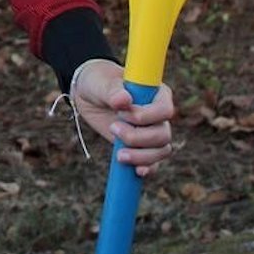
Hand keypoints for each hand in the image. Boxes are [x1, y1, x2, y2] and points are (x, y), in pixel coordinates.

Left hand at [69, 59, 175, 175]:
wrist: (88, 94)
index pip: (164, 110)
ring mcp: (151, 132)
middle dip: (138, 138)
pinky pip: (153, 163)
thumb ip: (112, 91)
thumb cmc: (98, 81)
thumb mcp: (102, 82)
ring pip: (161, 151)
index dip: (146, 116)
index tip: (122, 113)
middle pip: (163, 134)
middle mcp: (158, 114)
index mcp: (156, 93)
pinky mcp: (141, 146)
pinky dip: (147, 168)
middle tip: (113, 128)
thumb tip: (124, 100)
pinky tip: (136, 171)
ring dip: (141, 156)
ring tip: (119, 155)